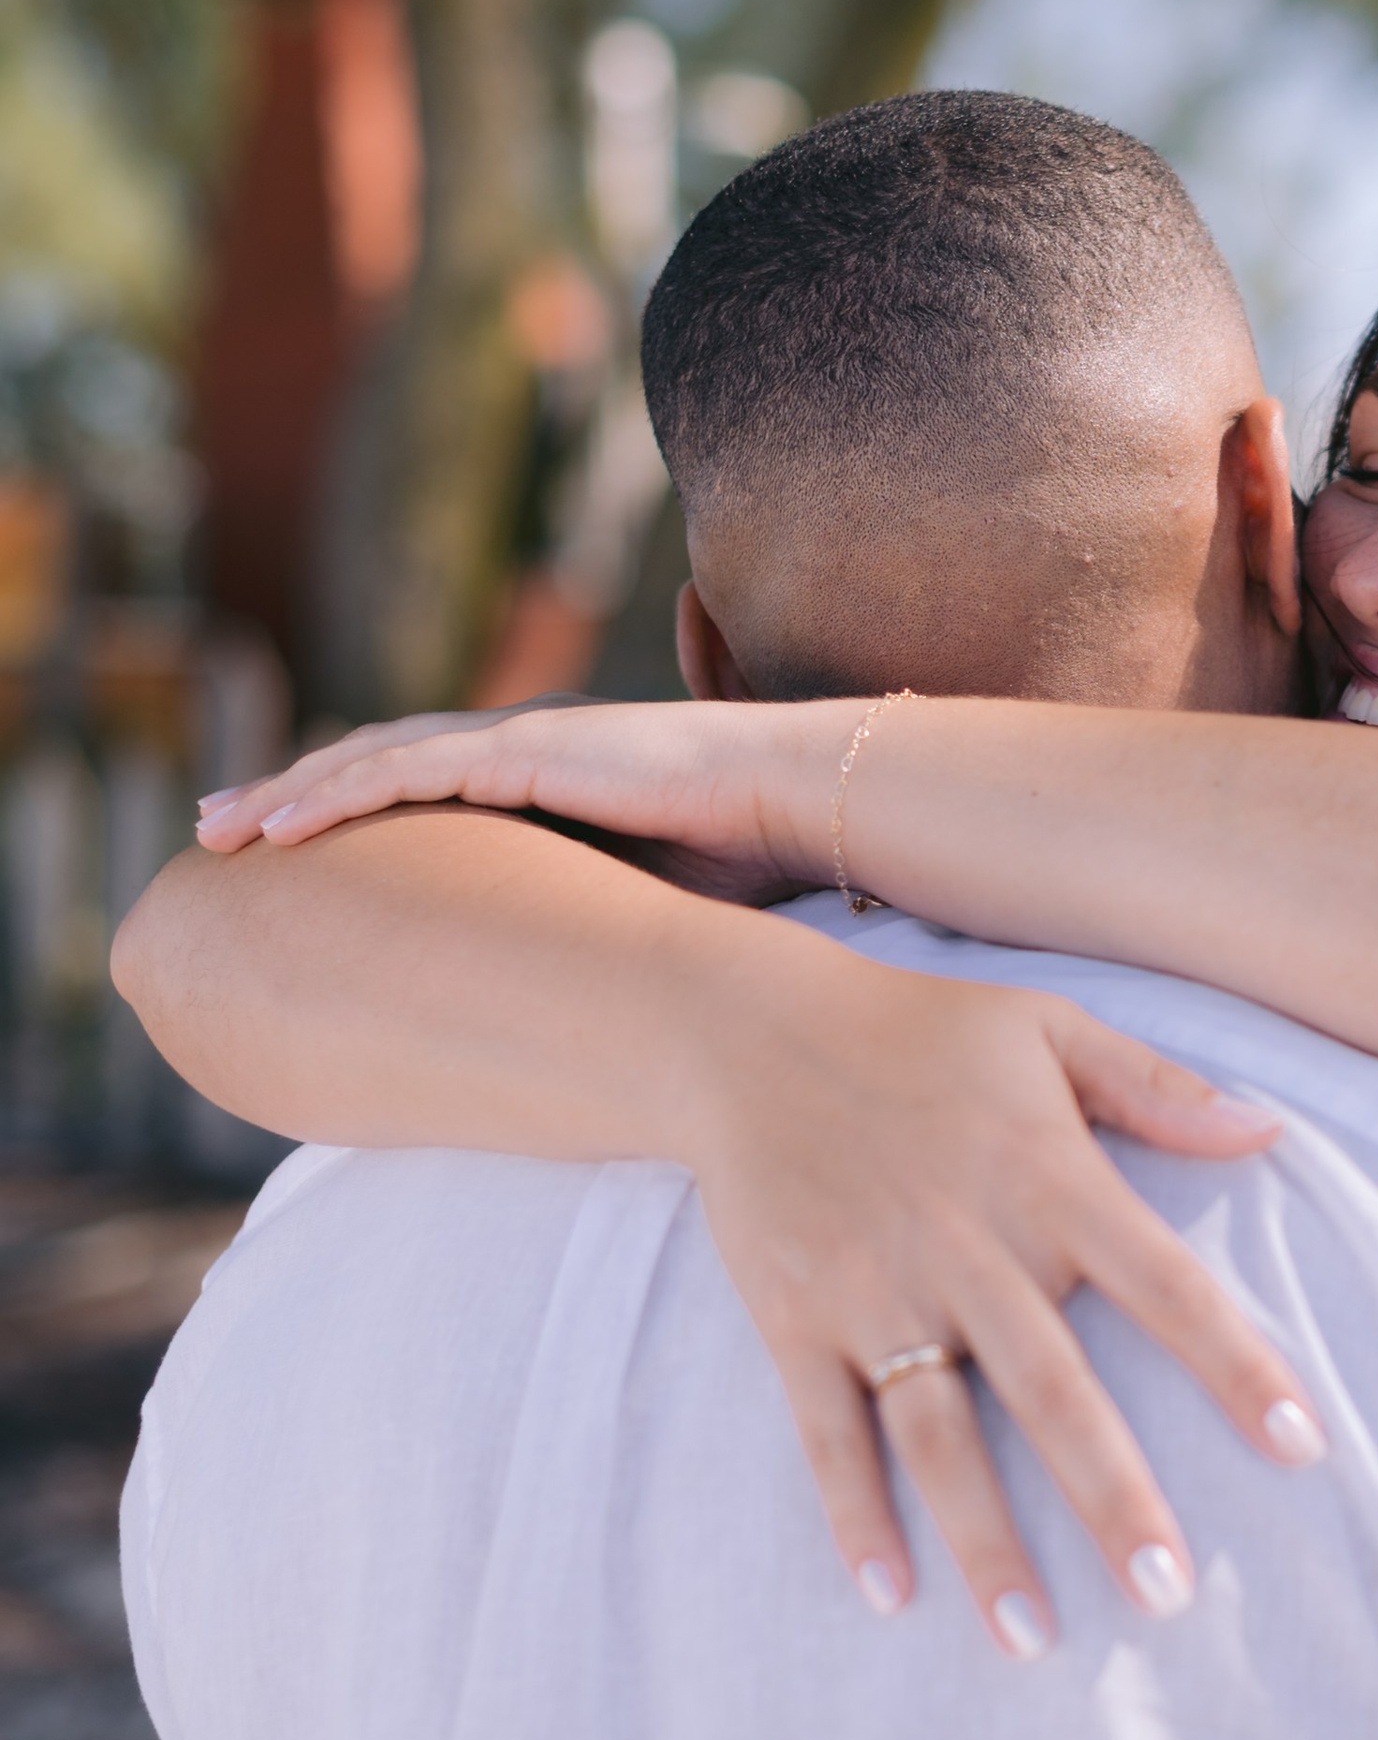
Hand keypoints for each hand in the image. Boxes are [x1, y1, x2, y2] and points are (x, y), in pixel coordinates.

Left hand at [197, 698, 838, 894]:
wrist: (800, 802)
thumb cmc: (745, 860)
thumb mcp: (635, 901)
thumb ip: (577, 924)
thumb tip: (548, 999)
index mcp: (542, 775)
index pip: (418, 783)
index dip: (344, 806)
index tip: (282, 842)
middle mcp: (518, 745)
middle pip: (371, 762)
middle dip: (286, 791)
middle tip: (215, 827)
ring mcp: (519, 739)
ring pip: (369, 760)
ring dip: (287, 793)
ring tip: (221, 830)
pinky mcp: (526, 750)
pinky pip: (404, 770)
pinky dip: (335, 795)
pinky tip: (282, 828)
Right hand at [683, 940, 1325, 1655]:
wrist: (743, 1031)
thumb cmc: (918, 1032)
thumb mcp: (1048, 1028)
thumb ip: (1157, 1087)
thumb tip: (1268, 1130)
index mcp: (1047, 1177)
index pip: (1163, 1285)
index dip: (1236, 1364)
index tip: (1301, 1446)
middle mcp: (968, 1248)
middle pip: (1054, 1392)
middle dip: (1113, 1498)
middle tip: (1169, 1595)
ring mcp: (876, 1292)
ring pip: (939, 1436)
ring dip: (986, 1539)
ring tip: (1033, 1639)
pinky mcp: (796, 1319)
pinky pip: (828, 1431)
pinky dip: (854, 1511)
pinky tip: (890, 1593)